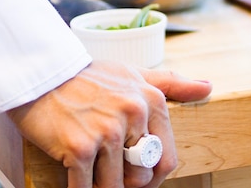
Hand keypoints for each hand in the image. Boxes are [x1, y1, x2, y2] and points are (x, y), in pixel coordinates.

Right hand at [7, 61, 212, 187]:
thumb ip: (172, 84)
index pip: (167, 158)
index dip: (154, 177)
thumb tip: (208, 88)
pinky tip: (76, 178)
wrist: (42, 73)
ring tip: (92, 171)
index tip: (141, 181)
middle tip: (110, 174)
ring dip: (102, 186)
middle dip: (127, 183)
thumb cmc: (89, 76)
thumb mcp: (135, 74)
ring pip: (115, 186)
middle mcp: (134, 115)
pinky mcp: (80, 147)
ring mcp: (107, 132)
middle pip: (142, 176)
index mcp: (152, 101)